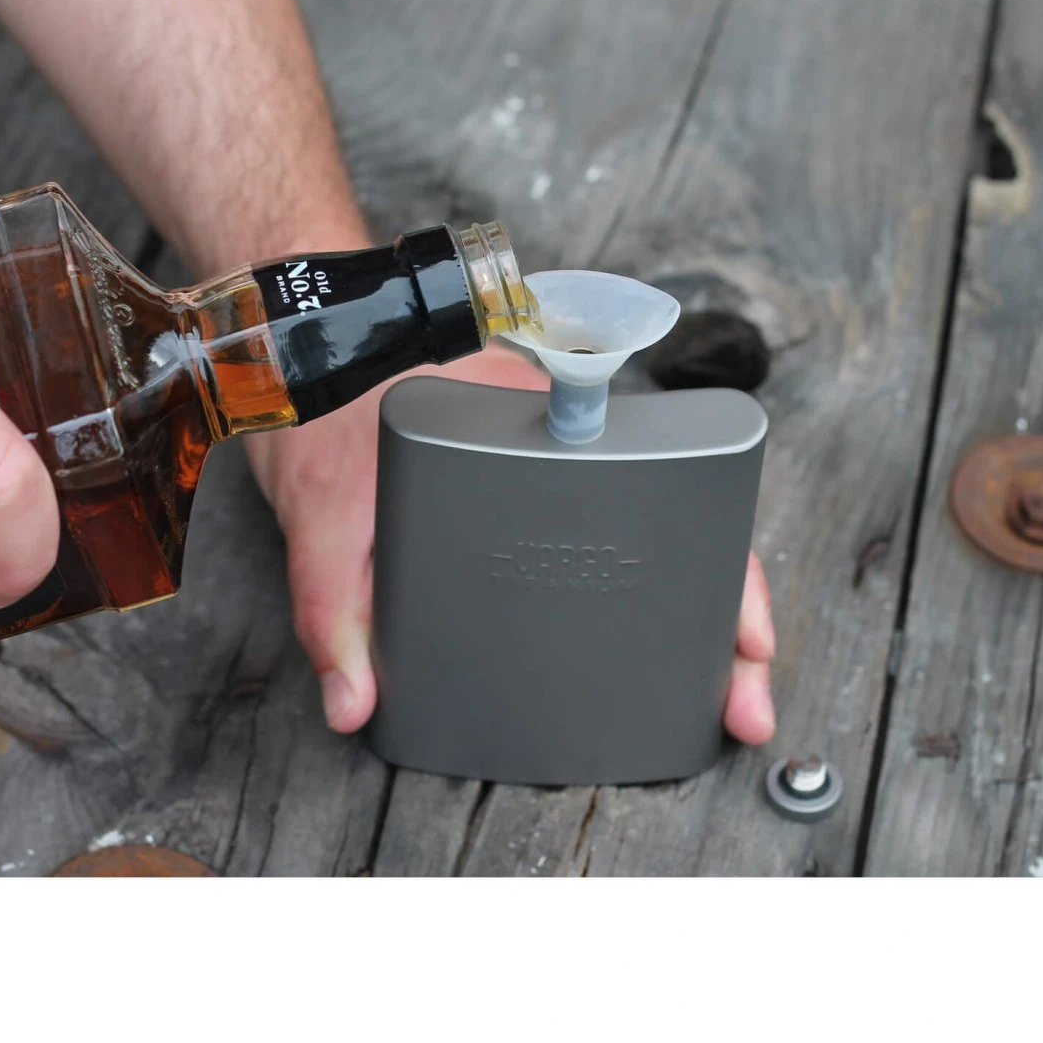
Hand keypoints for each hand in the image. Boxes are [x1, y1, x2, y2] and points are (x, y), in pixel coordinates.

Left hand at [243, 340, 777, 743]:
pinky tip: (644, 644)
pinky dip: (639, 584)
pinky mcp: (526, 475)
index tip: (740, 638)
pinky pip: (606, 524)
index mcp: (533, 431)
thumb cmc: (317, 403)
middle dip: (725, 613)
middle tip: (743, 699)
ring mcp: (550, 453)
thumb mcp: (321, 512)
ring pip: (651, 527)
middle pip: (678, 521)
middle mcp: (558, 437)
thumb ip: (334, 608)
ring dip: (690, 607)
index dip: (718, 572)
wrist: (299, 339)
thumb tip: (357, 703)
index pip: (663, 495)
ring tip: (718, 688)